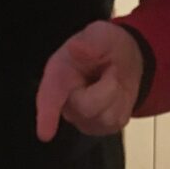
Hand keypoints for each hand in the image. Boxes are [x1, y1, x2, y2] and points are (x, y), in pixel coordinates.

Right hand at [36, 21, 143, 141]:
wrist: (124, 59)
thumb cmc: (105, 46)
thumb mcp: (101, 34)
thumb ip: (90, 41)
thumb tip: (77, 47)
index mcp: (58, 74)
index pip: (49, 97)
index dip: (46, 115)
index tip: (45, 134)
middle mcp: (66, 100)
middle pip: (86, 108)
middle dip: (106, 87)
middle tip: (109, 68)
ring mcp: (83, 117)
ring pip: (104, 116)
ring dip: (116, 95)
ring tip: (111, 79)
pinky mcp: (100, 127)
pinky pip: (116, 122)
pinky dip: (123, 105)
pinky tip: (117, 94)